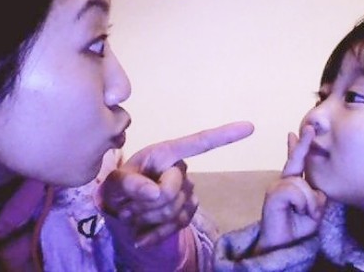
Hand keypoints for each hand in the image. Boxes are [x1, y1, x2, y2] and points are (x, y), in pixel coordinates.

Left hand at [100, 121, 253, 246]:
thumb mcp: (113, 182)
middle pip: (171, 193)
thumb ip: (128, 183)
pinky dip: (156, 233)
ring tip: (131, 213)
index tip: (250, 126)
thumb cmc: (119, 186)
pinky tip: (141, 237)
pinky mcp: (188, 210)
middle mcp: (182, 168)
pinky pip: (178, 225)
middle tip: (125, 204)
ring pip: (173, 211)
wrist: (120, 207)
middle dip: (144, 204)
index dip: (224, 135)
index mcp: (166, 153)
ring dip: (146, 218)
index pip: (198, 143)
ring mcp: (188, 190)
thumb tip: (156, 192)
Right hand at [255, 125, 326, 253]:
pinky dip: (303, 203)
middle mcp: (283, 181)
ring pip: (302, 182)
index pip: (296, 161)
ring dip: (310, 202)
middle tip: (310, 128)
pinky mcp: (273, 194)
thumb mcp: (315, 210)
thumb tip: (317, 188)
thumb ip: (317, 196)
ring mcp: (276, 186)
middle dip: (303, 144)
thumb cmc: (298, 228)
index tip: (301, 131)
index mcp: (293, 184)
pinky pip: (295, 190)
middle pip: (296, 160)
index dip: (299, 146)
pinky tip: (298, 212)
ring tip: (306, 214)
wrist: (283, 246)